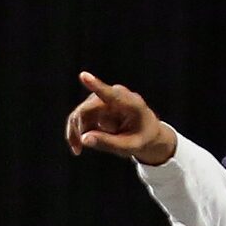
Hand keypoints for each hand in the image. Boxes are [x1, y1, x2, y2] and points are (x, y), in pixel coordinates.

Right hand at [62, 71, 178, 166]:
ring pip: (80, 113)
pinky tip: (79, 146)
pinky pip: (80, 117)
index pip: (110, 94)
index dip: (95, 85)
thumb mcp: (129, 146)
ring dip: (77, 132)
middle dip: (80, 128)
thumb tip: (84, 139)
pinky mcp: (97, 105)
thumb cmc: (143, 138)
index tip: (84, 76)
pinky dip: (77, 132)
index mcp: (130, 104)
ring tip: (78, 149)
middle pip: (87, 108)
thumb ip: (108, 143)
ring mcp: (104, 99)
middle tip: (78, 148)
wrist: (148, 134)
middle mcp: (115, 96)